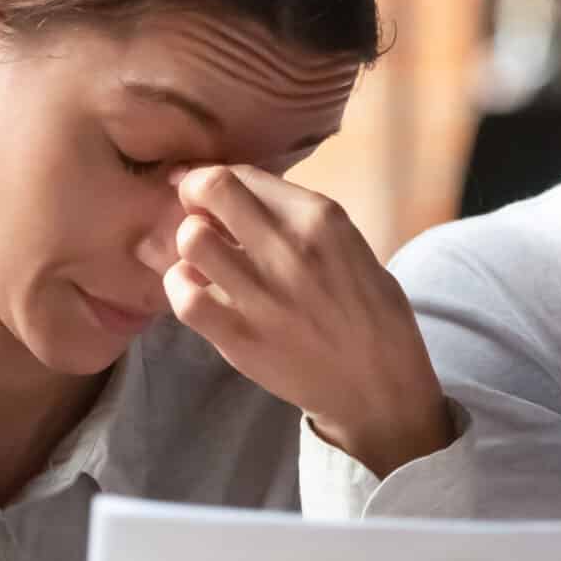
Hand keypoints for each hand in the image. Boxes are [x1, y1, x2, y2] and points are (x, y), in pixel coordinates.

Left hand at [164, 165, 454, 478]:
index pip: (244, 174)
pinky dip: (181, 286)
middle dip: (194, 193)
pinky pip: (184, 296)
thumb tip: (246, 197)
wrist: (379, 386)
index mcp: (322, 220)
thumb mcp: (352, 248)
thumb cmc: (372, 314)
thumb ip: (302, 220)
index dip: (215, 176)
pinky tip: (197, 289)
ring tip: (203, 256)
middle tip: (196, 211)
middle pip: (212, 189)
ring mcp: (261, 294)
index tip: (204, 187)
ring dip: (189, 242)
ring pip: (192, 240)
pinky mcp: (239, 336)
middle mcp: (288, 249)